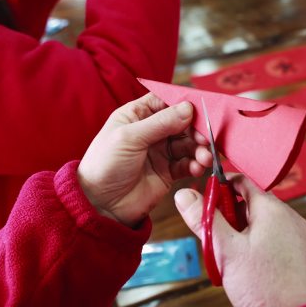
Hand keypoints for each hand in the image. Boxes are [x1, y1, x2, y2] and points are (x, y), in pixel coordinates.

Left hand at [78, 93, 211, 226]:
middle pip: (182, 123)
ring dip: (199, 149)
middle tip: (206, 139)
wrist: (100, 204)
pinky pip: (187, 164)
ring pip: (188, 144)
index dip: (184, 104)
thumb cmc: (104, 165)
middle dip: (196, 130)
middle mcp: (151, 132)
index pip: (165, 101)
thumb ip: (161, 122)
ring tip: (204, 158)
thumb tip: (188, 108)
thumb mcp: (130, 137)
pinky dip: (195, 165)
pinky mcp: (167, 173)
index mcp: (137, 115)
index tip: (202, 108)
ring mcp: (160, 152)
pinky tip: (197, 168)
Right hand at [174, 176, 305, 306]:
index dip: (220, 187)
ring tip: (230, 254)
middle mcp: (291, 217)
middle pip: (253, 203)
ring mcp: (299, 236)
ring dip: (243, 231)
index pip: (244, 182)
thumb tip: (184, 194)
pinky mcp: (302, 254)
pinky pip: (276, 238)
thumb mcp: (224, 249)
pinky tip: (248, 264)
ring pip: (264, 222)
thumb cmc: (259, 284)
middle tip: (215, 235)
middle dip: (230, 214)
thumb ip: (204, 218)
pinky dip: (259, 243)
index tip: (205, 199)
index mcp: (273, 209)